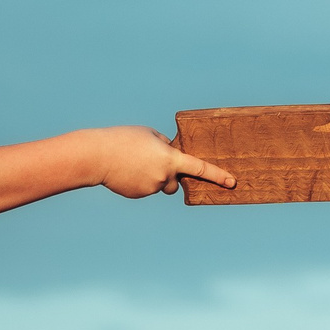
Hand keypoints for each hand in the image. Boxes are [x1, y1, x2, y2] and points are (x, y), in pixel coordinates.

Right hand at [93, 126, 232, 198]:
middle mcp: (164, 176)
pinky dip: (138, 181)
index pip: (199, 168)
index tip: (232, 182)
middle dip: (170, 176)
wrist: (98, 156)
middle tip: (152, 163)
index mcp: (170, 158)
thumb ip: (165, 146)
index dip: (217, 175)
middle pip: (175, 182)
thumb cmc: (124, 139)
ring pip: (159, 185)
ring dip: (151, 177)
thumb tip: (171, 157)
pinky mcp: (138, 195)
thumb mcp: (149, 134)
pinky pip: (145, 189)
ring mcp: (151, 188)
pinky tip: (125, 171)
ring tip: (133, 164)